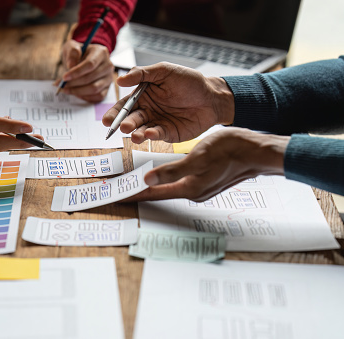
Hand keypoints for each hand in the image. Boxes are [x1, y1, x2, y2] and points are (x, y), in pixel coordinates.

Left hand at [56, 40, 113, 101]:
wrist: (85, 59)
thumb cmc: (78, 53)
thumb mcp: (72, 47)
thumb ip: (72, 53)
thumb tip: (71, 66)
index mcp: (101, 52)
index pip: (90, 64)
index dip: (76, 72)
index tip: (64, 77)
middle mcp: (108, 65)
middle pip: (91, 78)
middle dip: (74, 83)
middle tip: (61, 85)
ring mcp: (109, 78)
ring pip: (94, 89)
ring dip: (77, 91)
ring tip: (65, 89)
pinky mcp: (107, 88)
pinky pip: (98, 96)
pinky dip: (85, 97)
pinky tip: (76, 93)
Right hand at [102, 62, 234, 143]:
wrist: (212, 97)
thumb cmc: (190, 81)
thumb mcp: (165, 71)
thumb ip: (142, 74)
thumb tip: (120, 79)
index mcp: (143, 95)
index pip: (125, 105)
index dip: (115, 113)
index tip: (107, 120)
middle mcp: (147, 110)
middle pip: (130, 119)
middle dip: (124, 125)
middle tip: (122, 127)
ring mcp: (157, 123)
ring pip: (141, 130)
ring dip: (136, 133)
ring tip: (135, 135)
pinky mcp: (168, 134)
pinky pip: (157, 135)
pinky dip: (152, 135)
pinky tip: (150, 133)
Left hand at [131, 128, 288, 201]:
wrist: (256, 152)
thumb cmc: (230, 152)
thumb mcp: (197, 158)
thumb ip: (172, 171)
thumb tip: (148, 180)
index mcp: (189, 188)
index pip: (154, 194)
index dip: (135, 195)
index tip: (118, 197)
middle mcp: (193, 191)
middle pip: (160, 193)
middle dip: (141, 191)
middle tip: (123, 189)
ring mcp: (201, 187)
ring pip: (170, 187)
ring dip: (153, 185)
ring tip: (137, 183)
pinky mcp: (206, 179)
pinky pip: (180, 181)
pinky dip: (166, 179)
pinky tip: (163, 174)